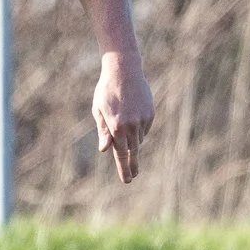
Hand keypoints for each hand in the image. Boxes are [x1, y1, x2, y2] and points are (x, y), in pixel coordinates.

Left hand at [94, 51, 153, 182]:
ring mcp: (142, 119)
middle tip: (133, 176)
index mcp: (116, 126)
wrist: (124, 70)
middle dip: (132, 163)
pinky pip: (144, 128)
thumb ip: (103, 131)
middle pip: (132, 150)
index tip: (128, 180)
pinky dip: (138, 129)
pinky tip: (132, 117)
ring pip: (139, 139)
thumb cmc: (107, 90)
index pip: (121, 154)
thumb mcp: (99, 110)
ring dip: (132, 141)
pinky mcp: (150, 113)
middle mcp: (131, 125)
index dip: (124, 168)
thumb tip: (105, 150)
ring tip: (124, 127)